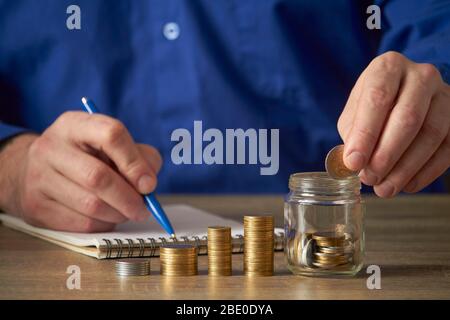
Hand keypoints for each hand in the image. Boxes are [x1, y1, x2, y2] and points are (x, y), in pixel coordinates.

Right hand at [0, 112, 161, 231]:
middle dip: (128, 198)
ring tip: (127, 211)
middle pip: (98, 177)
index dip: (135, 162)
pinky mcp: (36, 206)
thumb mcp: (112, 145)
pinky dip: (103, 224)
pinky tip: (107, 217)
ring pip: (90, 205)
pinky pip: (80, 223)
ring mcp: (39, 177)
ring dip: (118, 214)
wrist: (36, 170)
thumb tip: (148, 183)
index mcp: (75, 124)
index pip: (111, 135)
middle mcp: (51, 147)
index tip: (149, 184)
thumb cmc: (87, 156)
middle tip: (144, 209)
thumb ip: (140, 157)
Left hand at [338, 51, 449, 196]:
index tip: (354, 163)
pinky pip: (447, 148)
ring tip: (385, 188)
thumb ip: (353, 134)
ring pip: (430, 134)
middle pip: (407, 117)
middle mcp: (420, 75)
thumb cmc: (374, 106)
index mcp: (388, 67)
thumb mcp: (355, 112)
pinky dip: (426, 171)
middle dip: (386, 155)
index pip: (377, 99)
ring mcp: (444, 95)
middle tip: (370, 178)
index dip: (365, 135)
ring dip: (406, 168)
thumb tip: (354, 163)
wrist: (407, 93)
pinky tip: (407, 184)